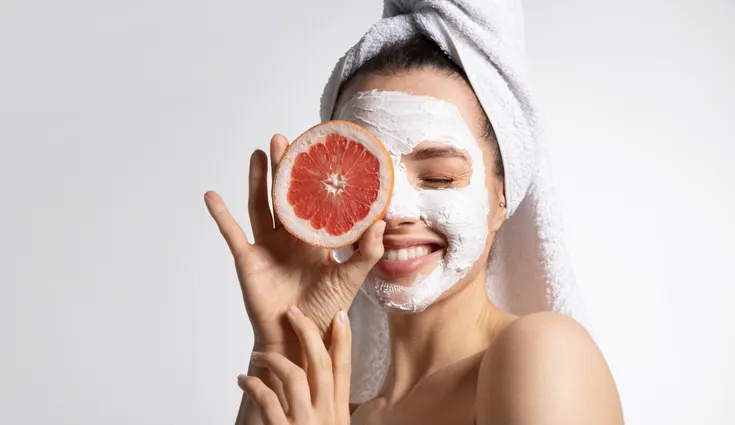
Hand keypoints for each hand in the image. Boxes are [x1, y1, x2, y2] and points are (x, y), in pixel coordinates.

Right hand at [204, 134, 384, 350]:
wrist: (299, 339)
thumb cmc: (326, 311)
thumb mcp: (351, 279)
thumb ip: (366, 252)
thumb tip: (381, 222)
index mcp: (315, 239)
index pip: (313, 201)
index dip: (313, 178)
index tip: (317, 151)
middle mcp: (290, 238)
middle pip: (284, 196)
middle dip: (283, 168)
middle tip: (283, 139)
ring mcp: (268, 247)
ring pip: (260, 206)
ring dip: (257, 180)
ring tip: (258, 152)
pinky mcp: (248, 260)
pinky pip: (232, 233)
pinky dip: (221, 215)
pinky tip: (211, 195)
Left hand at [238, 308, 351, 424]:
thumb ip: (325, 407)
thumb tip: (318, 382)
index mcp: (338, 413)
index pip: (343, 369)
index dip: (343, 340)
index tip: (340, 316)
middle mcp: (325, 415)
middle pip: (321, 363)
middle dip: (307, 332)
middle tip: (294, 313)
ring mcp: (304, 422)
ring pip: (293, 375)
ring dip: (272, 359)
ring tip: (257, 356)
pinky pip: (266, 399)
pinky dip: (253, 386)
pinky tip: (244, 381)